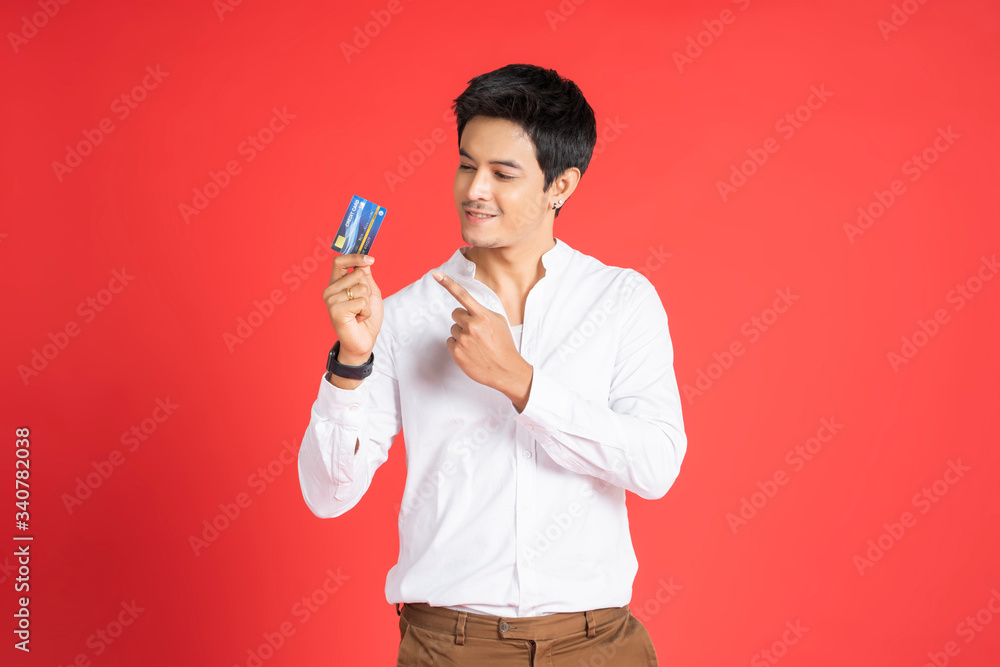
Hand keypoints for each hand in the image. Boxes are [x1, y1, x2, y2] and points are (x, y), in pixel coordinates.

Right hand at [323, 254, 382, 364]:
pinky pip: (361, 302)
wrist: (363, 342)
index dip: (355, 257)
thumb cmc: (366, 318)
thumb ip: (366, 277)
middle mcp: (330, 290)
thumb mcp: (370, 293)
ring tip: (359, 313)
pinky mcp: (336, 311)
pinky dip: (366, 312)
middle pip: (357, 274)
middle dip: (368, 289)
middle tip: (362, 304)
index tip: (370, 259)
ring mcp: (331, 300)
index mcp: (336, 284)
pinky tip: (358, 319)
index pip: (339, 261)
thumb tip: (365, 260)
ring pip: (361, 287)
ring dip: (367, 302)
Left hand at [433, 270, 532, 411]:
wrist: (506, 370)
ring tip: (476, 344)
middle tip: (475, 331)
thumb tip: (468, 308)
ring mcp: (463, 340)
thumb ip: (483, 312)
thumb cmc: (503, 344)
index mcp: (483, 315)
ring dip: (462, 334)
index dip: (447, 283)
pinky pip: (450, 341)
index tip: (435, 274)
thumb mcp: (498, 321)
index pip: (463, 295)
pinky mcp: (457, 352)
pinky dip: (458, 345)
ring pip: (453, 329)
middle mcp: (472, 326)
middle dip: (463, 320)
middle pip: (455, 314)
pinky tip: (470, 351)